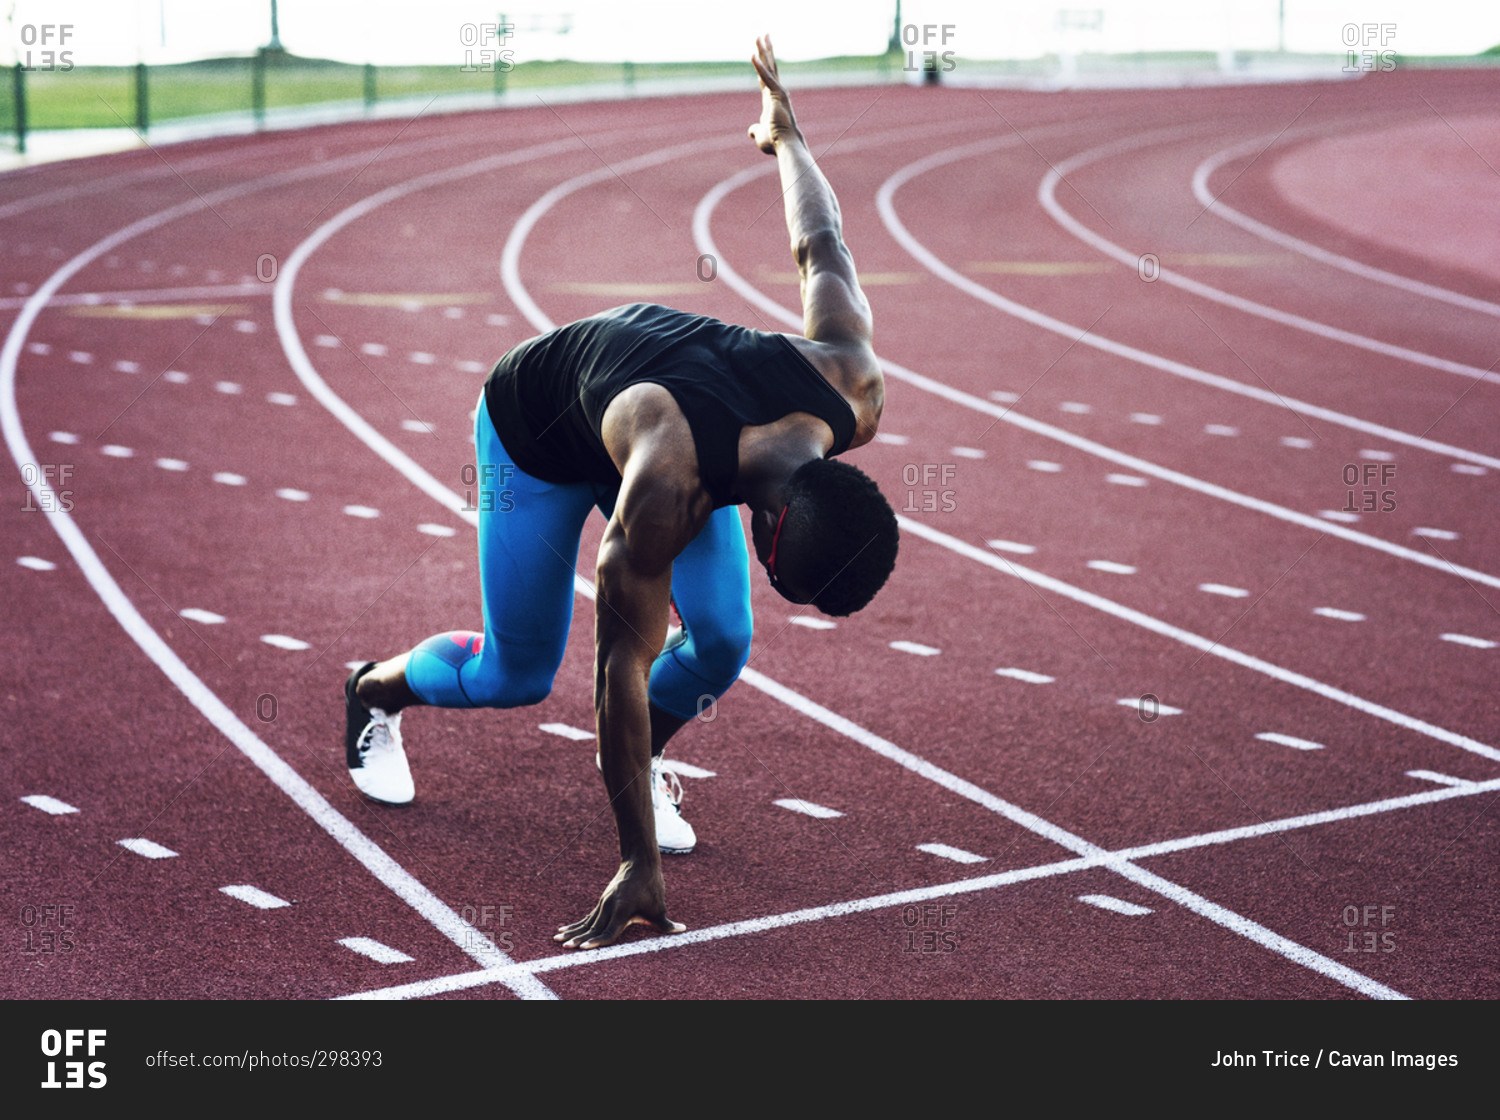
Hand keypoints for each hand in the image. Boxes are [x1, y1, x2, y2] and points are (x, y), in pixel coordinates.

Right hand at [555, 860, 684, 948]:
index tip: (584, 948)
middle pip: (593, 927)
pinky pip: (586, 917)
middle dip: (579, 939)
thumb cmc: (651, 886)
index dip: (598, 941)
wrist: (640, 862)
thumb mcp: (659, 906)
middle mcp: (609, 907)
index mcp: (622, 909)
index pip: (608, 930)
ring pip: (586, 922)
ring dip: (572, 932)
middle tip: (566, 948)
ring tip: (558, 940)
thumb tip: (682, 930)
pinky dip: (575, 924)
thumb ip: (666, 924)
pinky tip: (562, 930)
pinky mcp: (601, 903)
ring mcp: (603, 904)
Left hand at [748, 34, 798, 153]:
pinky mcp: (776, 94)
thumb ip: (755, 130)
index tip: (759, 52)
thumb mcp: (760, 135)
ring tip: (760, 35)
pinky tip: (753, 55)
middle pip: (769, 67)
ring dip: (764, 51)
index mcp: (771, 100)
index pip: (764, 78)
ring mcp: (778, 92)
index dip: (761, 65)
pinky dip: (759, 66)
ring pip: (769, 67)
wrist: (785, 145)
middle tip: (765, 34)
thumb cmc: (775, 142)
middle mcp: (776, 92)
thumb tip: (751, 131)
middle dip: (766, 50)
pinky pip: (766, 77)